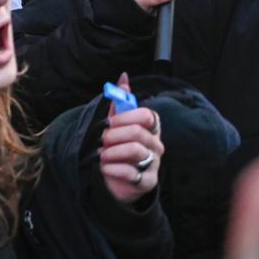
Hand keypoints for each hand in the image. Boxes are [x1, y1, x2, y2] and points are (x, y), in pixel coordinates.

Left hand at [99, 74, 164, 202]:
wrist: (116, 181)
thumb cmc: (118, 148)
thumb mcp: (117, 124)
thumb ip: (121, 101)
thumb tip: (123, 76)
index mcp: (152, 128)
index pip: (146, 115)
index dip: (125, 118)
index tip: (109, 123)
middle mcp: (156, 145)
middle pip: (138, 132)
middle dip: (114, 136)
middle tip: (102, 141)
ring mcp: (155, 163)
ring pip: (135, 151)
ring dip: (112, 152)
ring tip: (102, 155)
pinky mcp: (148, 182)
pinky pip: (131, 173)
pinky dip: (112, 169)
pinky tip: (104, 169)